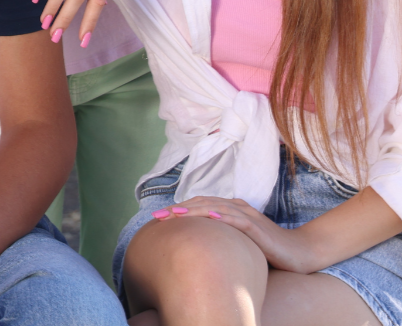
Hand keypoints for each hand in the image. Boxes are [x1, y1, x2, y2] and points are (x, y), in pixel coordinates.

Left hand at [148, 196, 318, 273]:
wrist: (299, 253)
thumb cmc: (268, 249)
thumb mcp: (239, 242)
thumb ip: (222, 237)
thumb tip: (196, 245)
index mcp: (231, 209)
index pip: (199, 205)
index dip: (178, 209)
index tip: (158, 218)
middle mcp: (236, 207)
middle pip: (201, 203)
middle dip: (178, 209)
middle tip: (157, 216)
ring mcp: (246, 215)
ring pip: (214, 207)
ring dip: (192, 210)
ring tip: (174, 214)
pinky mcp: (257, 226)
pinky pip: (236, 219)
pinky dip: (221, 216)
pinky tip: (208, 216)